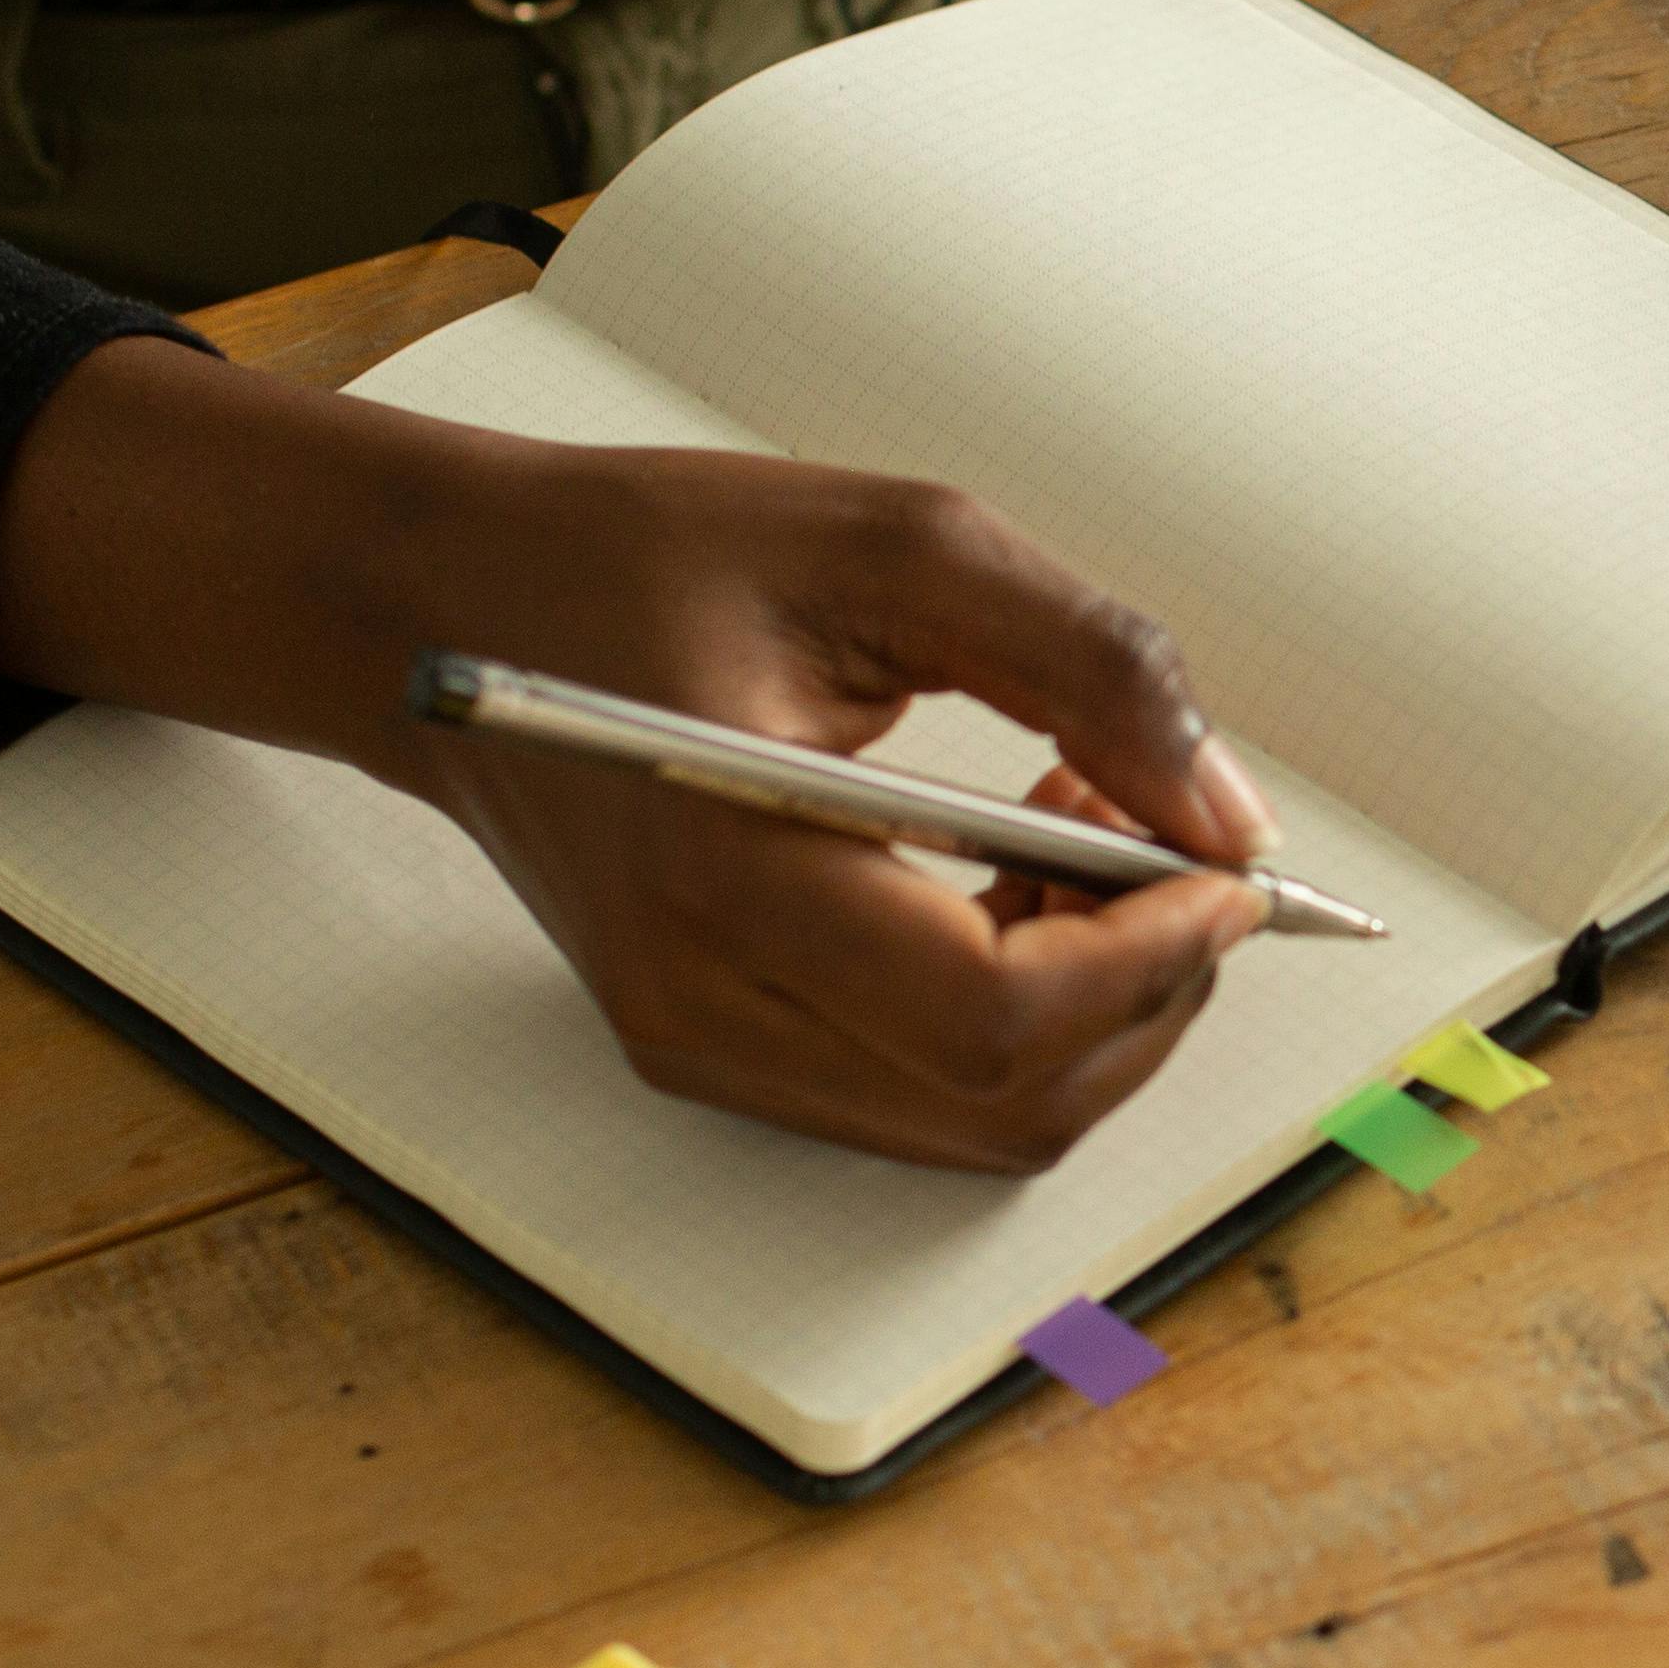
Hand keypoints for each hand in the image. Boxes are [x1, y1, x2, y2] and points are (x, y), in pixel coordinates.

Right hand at [0, 343, 1272, 1169]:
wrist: (443, 610)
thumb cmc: (642, 555)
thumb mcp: (895, 544)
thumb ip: (1086, 667)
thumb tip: (1225, 814)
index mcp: (725, 874)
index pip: (995, 1015)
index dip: (1151, 956)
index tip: (1223, 867)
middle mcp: (700, 1002)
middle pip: (1009, 1101)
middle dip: (1143, 985)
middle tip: (1154, 833)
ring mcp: (698, 1046)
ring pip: (981, 1124)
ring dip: (1089, 1005)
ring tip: (1069, 833)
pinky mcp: (708, 1050)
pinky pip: (922, 1098)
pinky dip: (1017, 1018)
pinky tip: (1005, 878)